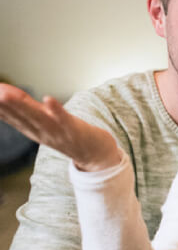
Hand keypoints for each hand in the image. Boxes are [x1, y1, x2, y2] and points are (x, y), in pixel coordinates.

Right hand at [0, 84, 119, 170]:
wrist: (97, 155)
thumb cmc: (68, 134)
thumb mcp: (42, 121)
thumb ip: (25, 107)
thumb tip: (2, 94)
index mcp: (32, 129)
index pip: (10, 116)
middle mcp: (41, 132)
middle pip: (20, 116)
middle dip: (3, 104)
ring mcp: (58, 132)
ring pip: (38, 118)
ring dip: (22, 106)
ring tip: (6, 94)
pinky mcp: (75, 130)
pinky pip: (64, 119)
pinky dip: (56, 110)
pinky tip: (48, 99)